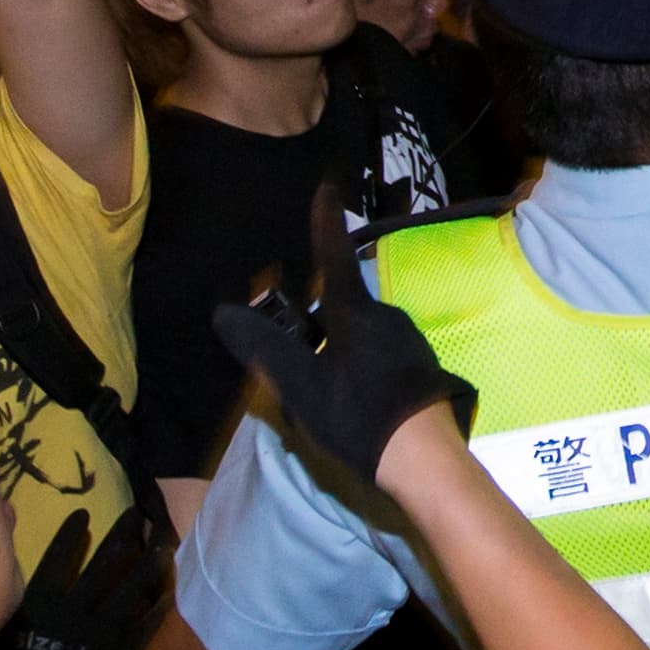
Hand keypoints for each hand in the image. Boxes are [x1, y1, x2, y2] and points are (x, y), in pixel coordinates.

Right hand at [0, 506, 175, 649]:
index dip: (71, 536)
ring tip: (163, 544)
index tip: (84, 512)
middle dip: (121, 536)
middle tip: (138, 514)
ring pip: (129, 592)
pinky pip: (140, 630)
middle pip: (102, 567)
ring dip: (147, 566)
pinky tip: (167, 597)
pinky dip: (154, 613)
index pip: (57, 558)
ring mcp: (96, 635)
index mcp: (37, 605)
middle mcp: (72, 612)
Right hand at [212, 214, 475, 485]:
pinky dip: (358, 368)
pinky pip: (379, 356)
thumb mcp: (301, 385)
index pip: (334, 258)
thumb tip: (223, 312)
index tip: (328, 188)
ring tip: (319, 389)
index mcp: (356, 313)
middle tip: (294, 349)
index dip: (326, 225)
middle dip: (318, 319)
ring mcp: (409, 343)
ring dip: (337, 349)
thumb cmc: (359, 415)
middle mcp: (387, 317)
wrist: (426, 461)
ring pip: (361, 335)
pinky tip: (351, 401)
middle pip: (343, 305)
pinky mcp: (420, 370)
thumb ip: (264, 347)